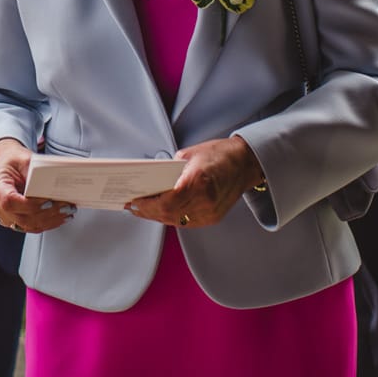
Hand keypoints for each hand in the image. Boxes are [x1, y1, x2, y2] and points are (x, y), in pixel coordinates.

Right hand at [0, 138, 74, 233]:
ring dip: (50, 221)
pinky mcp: (14, 220)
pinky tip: (60, 217)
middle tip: (66, 206)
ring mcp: (5, 215)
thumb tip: (54, 184)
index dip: (29, 205)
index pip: (9, 202)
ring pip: (28, 225)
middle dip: (47, 214)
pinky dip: (47, 223)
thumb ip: (36, 172)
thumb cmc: (12, 161)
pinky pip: (31, 226)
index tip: (48, 200)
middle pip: (22, 217)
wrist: (5, 165)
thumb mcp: (23, 159)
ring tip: (68, 211)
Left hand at [128, 135, 262, 228]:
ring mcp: (210, 212)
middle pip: (168, 214)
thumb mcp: (189, 154)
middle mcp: (205, 201)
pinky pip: (186, 222)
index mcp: (198, 182)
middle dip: (147, 212)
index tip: (133, 202)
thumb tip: (152, 182)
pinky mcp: (213, 218)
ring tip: (142, 211)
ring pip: (176, 221)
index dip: (147, 205)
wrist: (245, 163)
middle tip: (132, 207)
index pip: (166, 202)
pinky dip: (171, 218)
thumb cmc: (219, 154)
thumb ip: (170, 171)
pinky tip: (160, 212)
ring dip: (157, 217)